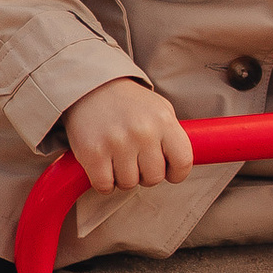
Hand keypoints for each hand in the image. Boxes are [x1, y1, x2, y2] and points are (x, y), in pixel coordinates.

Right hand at [61, 77, 196, 195]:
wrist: (89, 87)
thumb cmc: (129, 104)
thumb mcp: (159, 110)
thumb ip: (172, 137)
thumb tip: (180, 166)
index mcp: (164, 120)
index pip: (183, 162)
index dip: (176, 173)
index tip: (166, 170)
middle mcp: (143, 131)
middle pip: (154, 178)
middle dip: (145, 174)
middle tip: (134, 158)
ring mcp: (117, 142)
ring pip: (129, 184)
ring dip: (122, 177)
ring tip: (117, 158)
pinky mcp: (92, 152)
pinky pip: (104, 185)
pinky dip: (103, 182)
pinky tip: (103, 166)